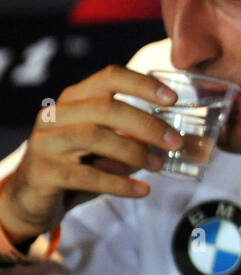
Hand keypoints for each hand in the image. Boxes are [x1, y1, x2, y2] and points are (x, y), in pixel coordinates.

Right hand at [0, 66, 182, 244]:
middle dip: (147, 124)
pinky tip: (142, 190)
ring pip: (94, 136)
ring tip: (158, 165)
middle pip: (106, 107)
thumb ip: (130, 136)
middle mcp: (56, 114)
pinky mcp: (43, 172)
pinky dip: (120, 183)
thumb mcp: (105, 145)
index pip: (109, 77)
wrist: (31, 197)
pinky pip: (87, 175)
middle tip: (175, 141)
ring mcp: (45, 142)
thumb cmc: (77, 165)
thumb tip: (171, 138)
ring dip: (133, 152)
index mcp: (74, 99)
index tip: (173, 98)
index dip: (143, 84)